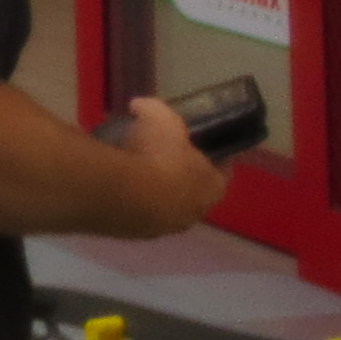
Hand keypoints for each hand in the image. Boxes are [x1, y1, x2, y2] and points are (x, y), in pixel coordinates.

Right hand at [98, 97, 229, 238]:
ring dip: (156, 192)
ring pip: (166, 206)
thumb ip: (153, 109)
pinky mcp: (138, 234)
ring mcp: (166, 227)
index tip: (199, 144)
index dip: (212, 156)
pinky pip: (140, 214)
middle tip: (163, 155)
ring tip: (135, 171)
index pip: (222, 171)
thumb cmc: (154, 155)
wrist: (120, 195)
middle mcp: (195, 212)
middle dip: (182, 176)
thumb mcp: (158, 117)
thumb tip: (140, 105)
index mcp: (212, 186)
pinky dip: (134, 202)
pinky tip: (118, 187)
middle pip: (194, 192)